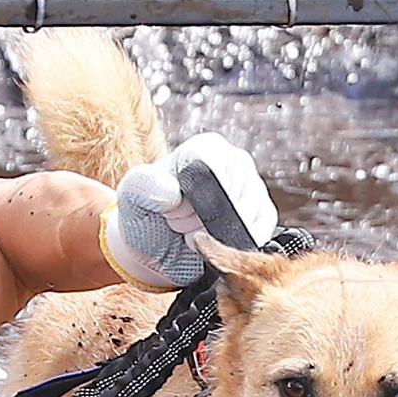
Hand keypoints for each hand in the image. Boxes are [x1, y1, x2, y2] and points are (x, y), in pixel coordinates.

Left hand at [100, 133, 280, 289]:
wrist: (153, 245)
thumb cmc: (144, 213)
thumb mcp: (133, 196)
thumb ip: (146, 186)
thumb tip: (172, 190)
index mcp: (207, 148)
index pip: (216, 170)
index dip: (194, 199)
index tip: (173, 212)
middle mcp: (237, 163)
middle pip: (233, 198)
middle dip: (201, 222)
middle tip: (178, 226)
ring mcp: (254, 189)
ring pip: (246, 220)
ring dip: (215, 237)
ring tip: (191, 234)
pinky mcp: (263, 217)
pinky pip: (257, 235)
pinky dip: (232, 248)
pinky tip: (212, 244)